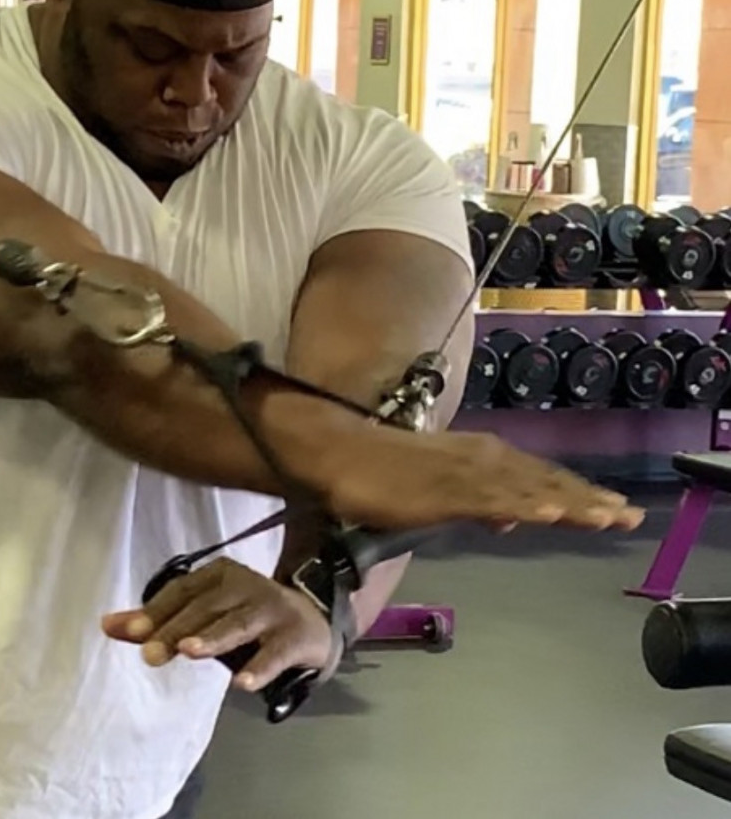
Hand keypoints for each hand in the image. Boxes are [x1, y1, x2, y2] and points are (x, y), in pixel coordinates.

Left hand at [102, 558, 334, 691]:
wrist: (312, 623)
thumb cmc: (245, 618)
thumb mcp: (202, 616)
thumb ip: (157, 622)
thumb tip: (106, 625)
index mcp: (218, 574)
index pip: (182, 590)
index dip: (157, 610)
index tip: (133, 633)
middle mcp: (245, 585)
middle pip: (206, 608)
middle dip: (177, 630)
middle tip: (151, 656)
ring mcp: (272, 608)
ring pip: (238, 623)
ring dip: (213, 638)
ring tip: (189, 652)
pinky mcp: (295, 636)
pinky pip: (275, 652)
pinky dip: (259, 666)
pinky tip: (242, 683)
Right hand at [305, 419, 644, 532]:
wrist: (339, 453)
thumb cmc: (381, 472)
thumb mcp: (438, 491)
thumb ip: (478, 502)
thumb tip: (512, 518)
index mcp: (480, 458)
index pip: (538, 477)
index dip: (577, 493)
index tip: (614, 509)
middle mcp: (481, 459)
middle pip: (544, 481)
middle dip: (589, 499)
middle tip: (631, 517)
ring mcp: (465, 473)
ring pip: (528, 489)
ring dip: (571, 502)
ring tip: (609, 517)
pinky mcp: (444, 489)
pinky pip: (491, 499)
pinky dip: (524, 505)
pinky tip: (551, 514)